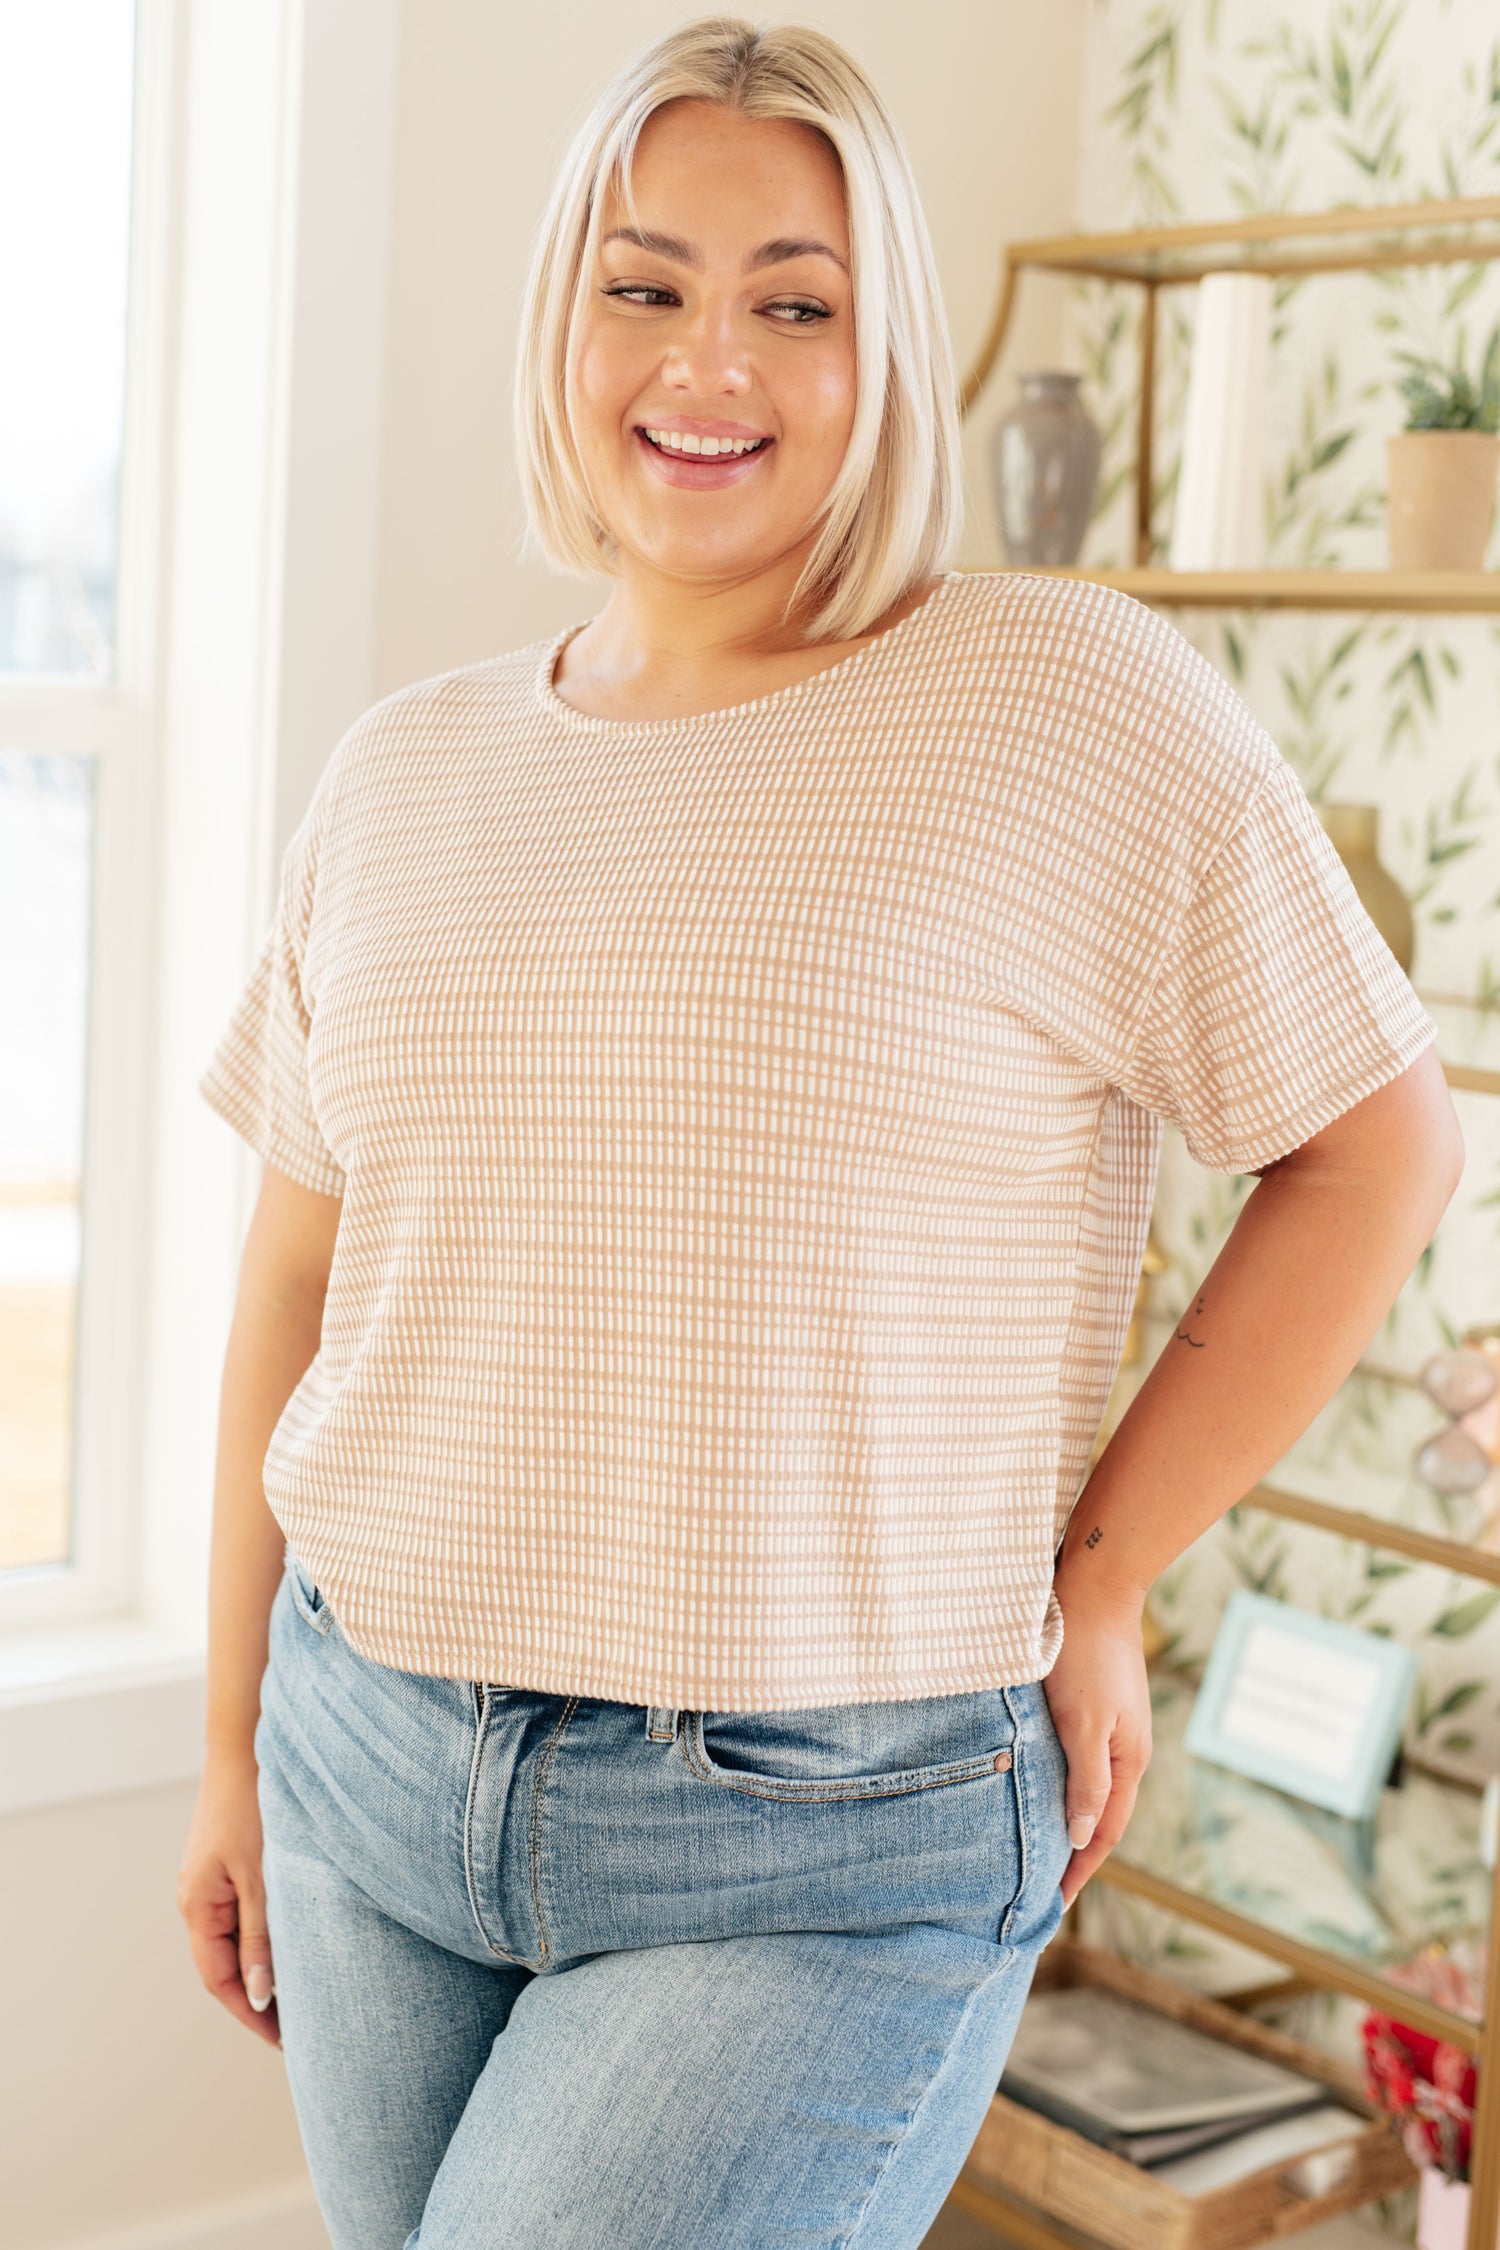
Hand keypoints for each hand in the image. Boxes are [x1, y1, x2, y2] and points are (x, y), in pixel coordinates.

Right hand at [177, 1745, 280, 2048]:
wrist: (247, 1747)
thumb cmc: (252, 1807)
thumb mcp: (261, 1877)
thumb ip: (261, 1937)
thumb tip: (261, 1995)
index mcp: (198, 1906)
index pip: (219, 1979)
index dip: (249, 2013)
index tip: (282, 2040)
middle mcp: (198, 1899)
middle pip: (225, 1964)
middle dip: (257, 1998)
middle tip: (298, 2028)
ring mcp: (211, 1882)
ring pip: (235, 1941)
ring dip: (262, 1967)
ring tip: (301, 1995)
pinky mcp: (228, 1866)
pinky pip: (243, 1915)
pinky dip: (264, 1937)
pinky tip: (291, 1945)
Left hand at [1043, 1574, 1153, 1910]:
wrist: (1094, 1587)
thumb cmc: (1085, 1655)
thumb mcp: (1084, 1723)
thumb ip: (1086, 1781)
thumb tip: (1079, 1838)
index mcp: (1129, 1761)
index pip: (1102, 1832)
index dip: (1079, 1870)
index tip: (1052, 1905)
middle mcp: (1126, 1748)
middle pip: (1100, 1815)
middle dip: (1075, 1853)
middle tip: (1041, 1889)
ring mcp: (1112, 1725)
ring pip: (1088, 1786)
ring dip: (1067, 1817)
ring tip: (1036, 1848)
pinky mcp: (1094, 1704)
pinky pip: (1079, 1759)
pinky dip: (1062, 1783)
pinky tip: (1037, 1785)